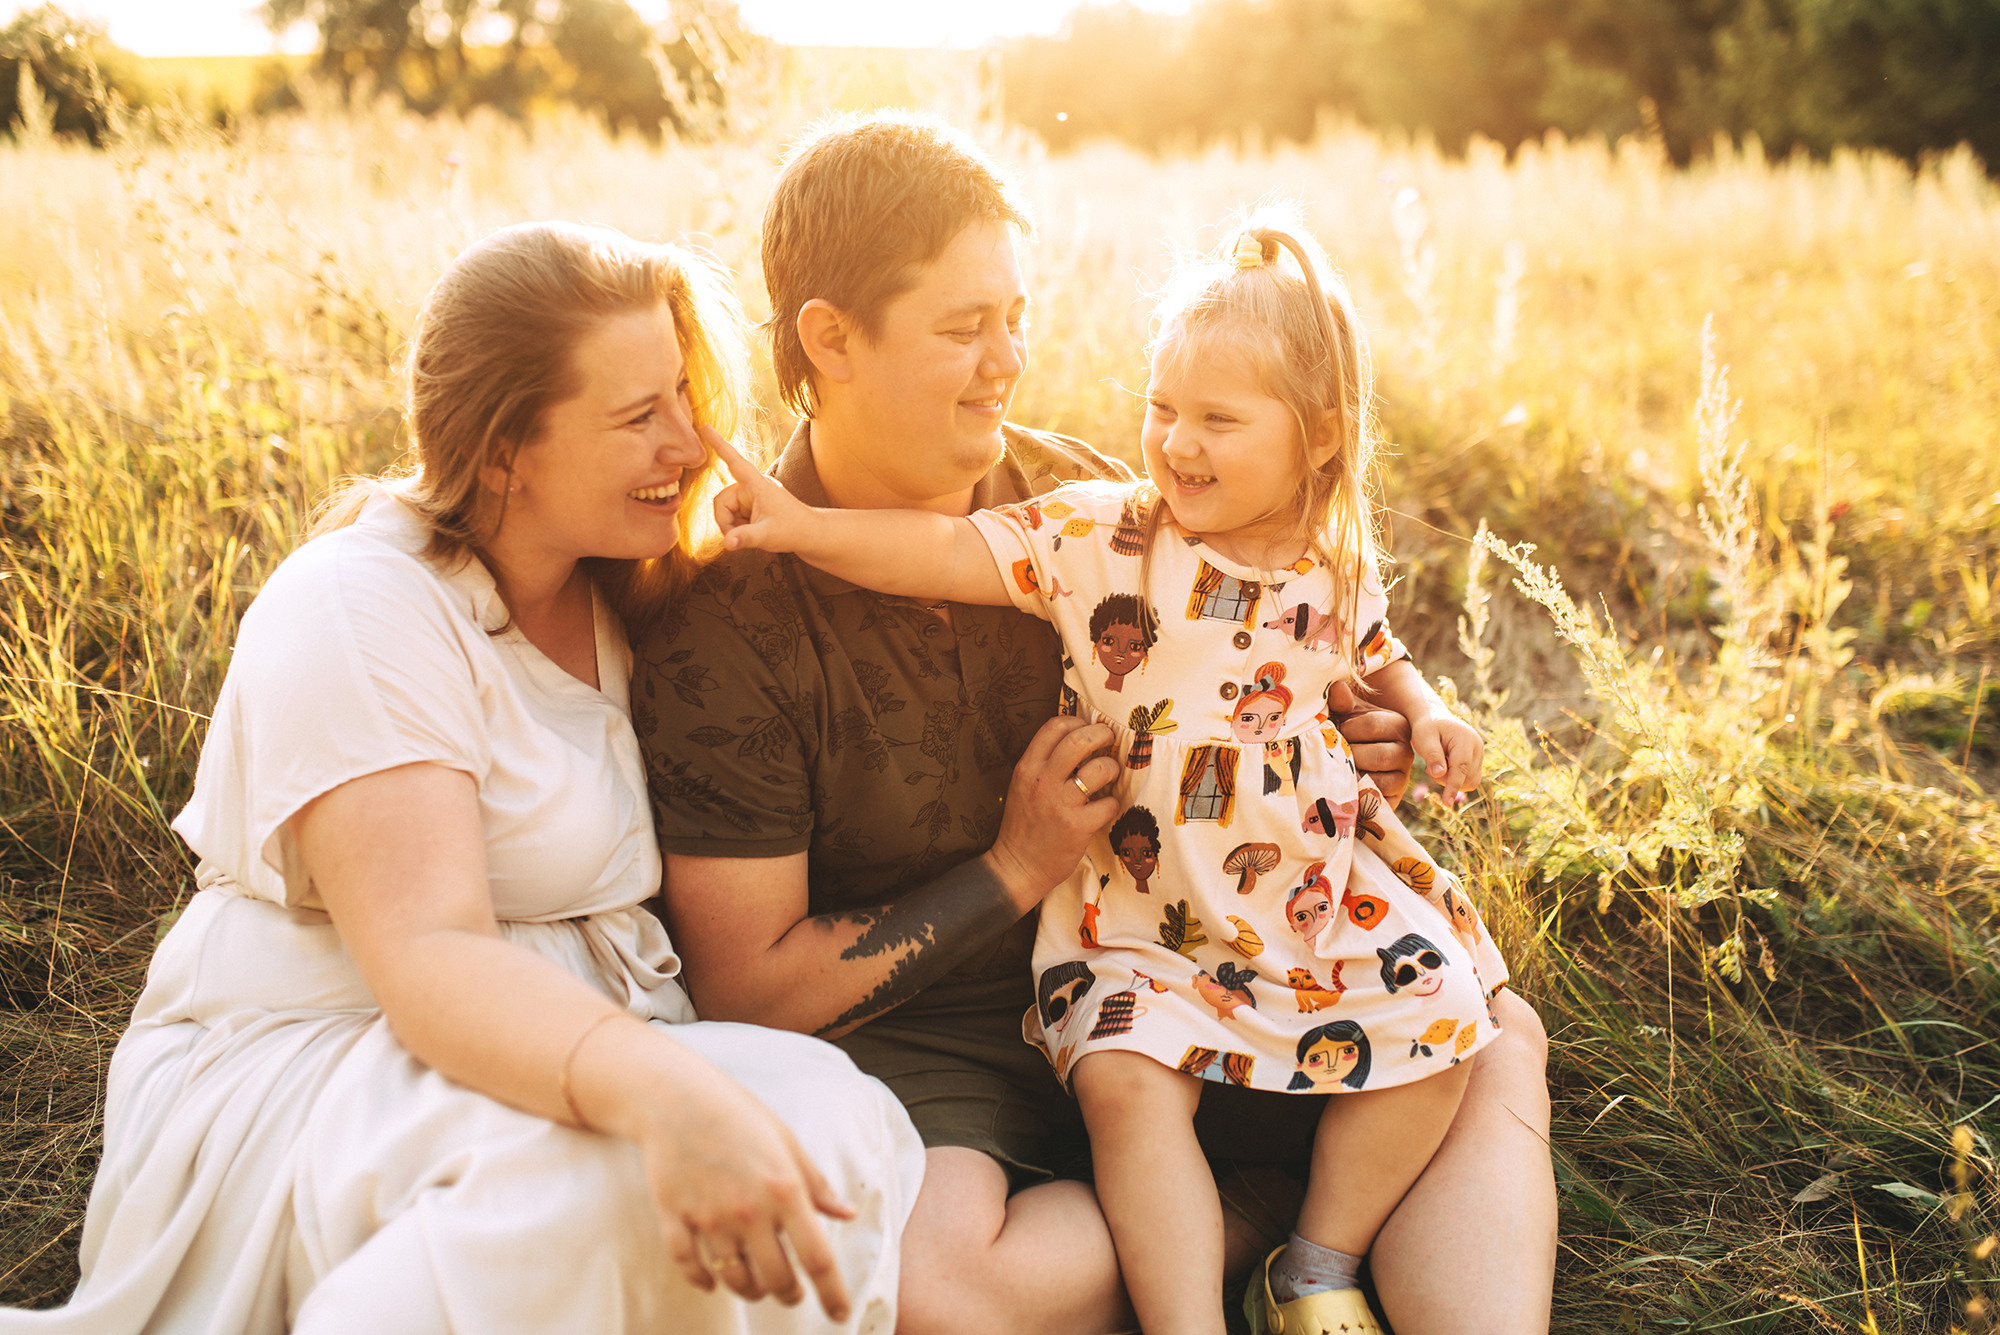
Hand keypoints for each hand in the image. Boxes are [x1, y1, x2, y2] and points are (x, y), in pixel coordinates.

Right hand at [625, 1040, 857, 1320]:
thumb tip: (847, 1214)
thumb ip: (816, 1184)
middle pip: (777, 1280)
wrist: (675, 1097)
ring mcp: (709, 1217)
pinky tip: (712, 1281)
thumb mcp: (787, 1143)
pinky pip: (691, 1267)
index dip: (833, 1293)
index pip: (817, 1258)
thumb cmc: (738, 1115)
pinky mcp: (674, 1217)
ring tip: (758, 1285)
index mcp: (784, 1190)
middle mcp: (749, 1210)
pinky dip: (704, 1281)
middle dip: (789, 1295)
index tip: (840, 1315)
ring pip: (736, 1280)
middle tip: (792, 1293)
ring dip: (751, 1291)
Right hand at [706, 426, 816, 552]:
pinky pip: (731, 514)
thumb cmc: (792, 530)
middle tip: (739, 537)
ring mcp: (750, 495)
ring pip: (724, 509)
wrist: (808, 534)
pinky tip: (752, 530)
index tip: (706, 426)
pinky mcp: (750, 503)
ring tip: (751, 533)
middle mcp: (752, 485)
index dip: (719, 445)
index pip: (735, 461)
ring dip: (732, 525)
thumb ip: (745, 538)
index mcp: (757, 485)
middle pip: (721, 501)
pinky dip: (737, 526)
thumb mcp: (767, 535)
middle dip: (725, 521)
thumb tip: (726, 544)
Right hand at [984, 714, 1118, 908]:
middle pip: (1080, 739)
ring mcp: (1060, 804)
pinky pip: (1109, 804)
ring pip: (1099, 769)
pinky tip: (1105, 808)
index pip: (1055, 726)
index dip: (1077, 721)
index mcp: (1027, 767)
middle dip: (1102, 735)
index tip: (1087, 729)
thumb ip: (1045, 764)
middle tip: (1109, 740)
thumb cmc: (1024, 824)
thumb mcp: (1023, 786)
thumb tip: (1080, 741)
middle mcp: (1042, 781)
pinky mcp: (1077, 826)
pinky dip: (1112, 804)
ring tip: (1110, 774)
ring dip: (1112, 768)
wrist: (1017, 866)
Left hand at [1328, 681, 1414, 807]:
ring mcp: (1402, 777)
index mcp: (1398, 725)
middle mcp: (1406, 751)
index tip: (1337, 732)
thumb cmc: (1348, 732)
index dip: (1348, 730)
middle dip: (1351, 756)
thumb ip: (1341, 703)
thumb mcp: (1345, 715)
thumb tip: (1337, 688)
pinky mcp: (1394, 798)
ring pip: (1380, 781)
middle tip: (1335, 755)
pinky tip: (1346, 787)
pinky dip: (1359, 795)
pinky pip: (1378, 801)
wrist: (1351, 763)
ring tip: (1340, 770)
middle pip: (1379, 756)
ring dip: (1355, 777)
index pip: (1373, 725)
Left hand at [1410, 709, 1483, 804]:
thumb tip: (1440, 774)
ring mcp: (1479, 753)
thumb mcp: (1423, 738)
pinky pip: (1470, 778)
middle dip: (1447, 780)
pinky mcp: (1477, 760)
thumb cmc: (1426, 727)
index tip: (1446, 802)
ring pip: (1470, 781)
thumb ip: (1432, 756)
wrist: (1434, 718)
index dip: (1453, 786)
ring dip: (1451, 780)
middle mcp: (1477, 746)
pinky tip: (1444, 766)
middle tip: (1429, 767)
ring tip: (1437, 765)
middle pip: (1467, 778)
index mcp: (1465, 739)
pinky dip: (1456, 778)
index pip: (1461, 768)